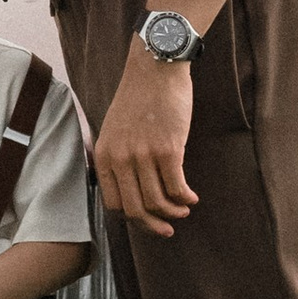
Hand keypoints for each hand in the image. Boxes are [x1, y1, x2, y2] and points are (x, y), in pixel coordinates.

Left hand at [95, 44, 198, 237]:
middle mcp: (121, 159)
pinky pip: (177, 188)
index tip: (146, 219)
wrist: (156, 68)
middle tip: (167, 230)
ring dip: (173, 213)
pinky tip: (192, 198)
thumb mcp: (114, 128)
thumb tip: (129, 187)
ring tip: (183, 211)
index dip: (131, 218)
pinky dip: (185, 199)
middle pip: (136, 210)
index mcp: (105, 155)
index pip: (113, 203)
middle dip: (153, 226)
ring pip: (158, 202)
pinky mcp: (169, 150)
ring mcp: (144, 155)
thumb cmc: (139, 97)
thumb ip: (117, 156)